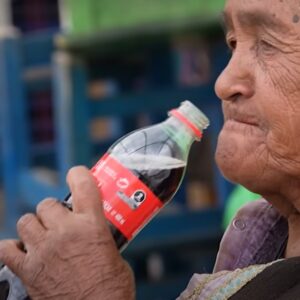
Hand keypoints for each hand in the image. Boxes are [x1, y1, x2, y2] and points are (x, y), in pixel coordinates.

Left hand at [0, 166, 134, 299]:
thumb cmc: (111, 290)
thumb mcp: (115, 254)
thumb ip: (100, 236)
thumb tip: (95, 231)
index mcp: (91, 225)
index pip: (82, 184)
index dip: (78, 174)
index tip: (76, 174)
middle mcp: (65, 232)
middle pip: (47, 203)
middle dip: (54, 210)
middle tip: (62, 220)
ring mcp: (44, 250)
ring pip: (26, 221)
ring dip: (35, 225)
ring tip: (44, 235)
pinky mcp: (28, 271)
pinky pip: (7, 249)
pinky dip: (13, 247)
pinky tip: (25, 250)